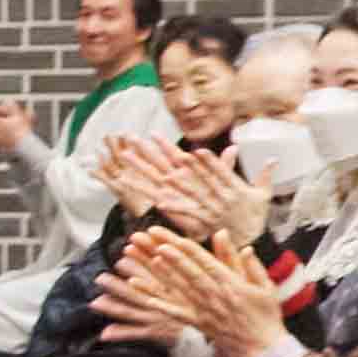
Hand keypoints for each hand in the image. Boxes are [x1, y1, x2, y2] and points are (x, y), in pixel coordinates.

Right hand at [106, 130, 231, 239]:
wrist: (216, 223)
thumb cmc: (219, 202)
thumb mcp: (222, 180)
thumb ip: (223, 164)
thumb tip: (234, 147)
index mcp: (187, 172)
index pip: (173, 153)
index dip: (163, 144)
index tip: (152, 133)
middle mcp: (175, 179)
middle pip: (156, 160)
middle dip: (143, 149)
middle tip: (129, 136)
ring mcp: (167, 190)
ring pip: (148, 174)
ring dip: (136, 164)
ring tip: (123, 154)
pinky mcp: (164, 201)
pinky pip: (147, 193)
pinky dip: (135, 186)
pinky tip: (123, 180)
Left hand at [115, 224, 287, 356]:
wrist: (263, 349)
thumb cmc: (266, 316)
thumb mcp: (266, 287)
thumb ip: (252, 266)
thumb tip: (244, 246)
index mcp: (232, 284)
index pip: (206, 262)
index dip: (188, 250)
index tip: (175, 238)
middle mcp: (216, 295)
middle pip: (190, 271)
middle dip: (172, 254)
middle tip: (154, 241)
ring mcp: (206, 311)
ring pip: (182, 289)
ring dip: (165, 274)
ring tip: (149, 260)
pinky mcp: (200, 324)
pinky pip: (179, 315)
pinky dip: (164, 308)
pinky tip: (149, 300)